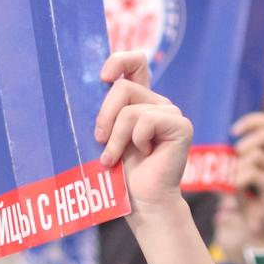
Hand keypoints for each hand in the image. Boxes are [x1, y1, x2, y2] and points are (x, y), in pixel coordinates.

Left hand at [94, 52, 192, 217]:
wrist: (140, 202)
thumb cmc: (117, 174)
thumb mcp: (103, 135)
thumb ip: (101, 111)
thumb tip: (81, 88)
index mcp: (139, 100)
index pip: (135, 62)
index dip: (120, 60)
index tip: (103, 77)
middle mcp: (156, 102)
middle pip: (123, 87)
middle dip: (104, 116)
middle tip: (99, 141)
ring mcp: (170, 113)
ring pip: (130, 108)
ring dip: (115, 137)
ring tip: (114, 158)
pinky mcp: (181, 126)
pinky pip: (145, 121)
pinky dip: (135, 141)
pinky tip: (144, 155)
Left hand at [230, 112, 263, 247]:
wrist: (260, 235)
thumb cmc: (247, 205)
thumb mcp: (239, 176)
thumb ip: (235, 159)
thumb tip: (217, 146)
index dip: (254, 122)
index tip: (233, 131)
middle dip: (242, 147)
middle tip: (234, 166)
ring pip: (255, 156)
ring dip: (238, 169)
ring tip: (235, 184)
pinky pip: (253, 173)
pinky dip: (238, 180)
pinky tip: (237, 191)